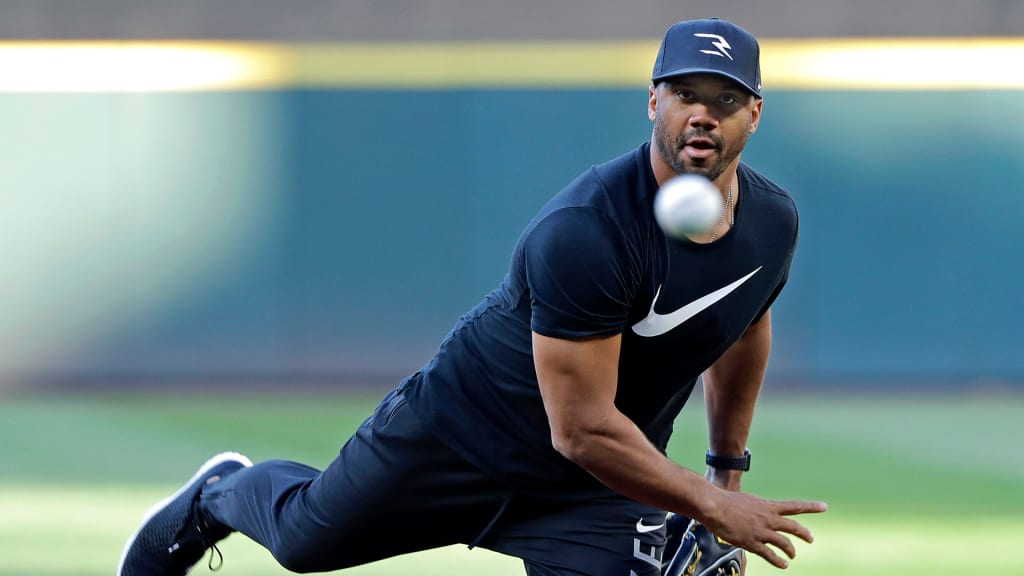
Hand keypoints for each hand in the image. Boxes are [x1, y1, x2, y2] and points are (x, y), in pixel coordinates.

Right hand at [700, 490, 826, 568]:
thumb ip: (757, 508)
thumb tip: (759, 511)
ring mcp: (761, 531)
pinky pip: (770, 555)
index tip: (825, 507)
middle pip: (793, 527)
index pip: (794, 506)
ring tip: (793, 555)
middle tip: (811, 539)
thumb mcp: (748, 500)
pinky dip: (778, 561)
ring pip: (784, 543)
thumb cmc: (726, 501)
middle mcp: (768, 518)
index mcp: (768, 506)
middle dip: (804, 534)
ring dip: (791, 550)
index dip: (811, 506)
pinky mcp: (752, 543)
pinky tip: (783, 564)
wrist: (715, 506)